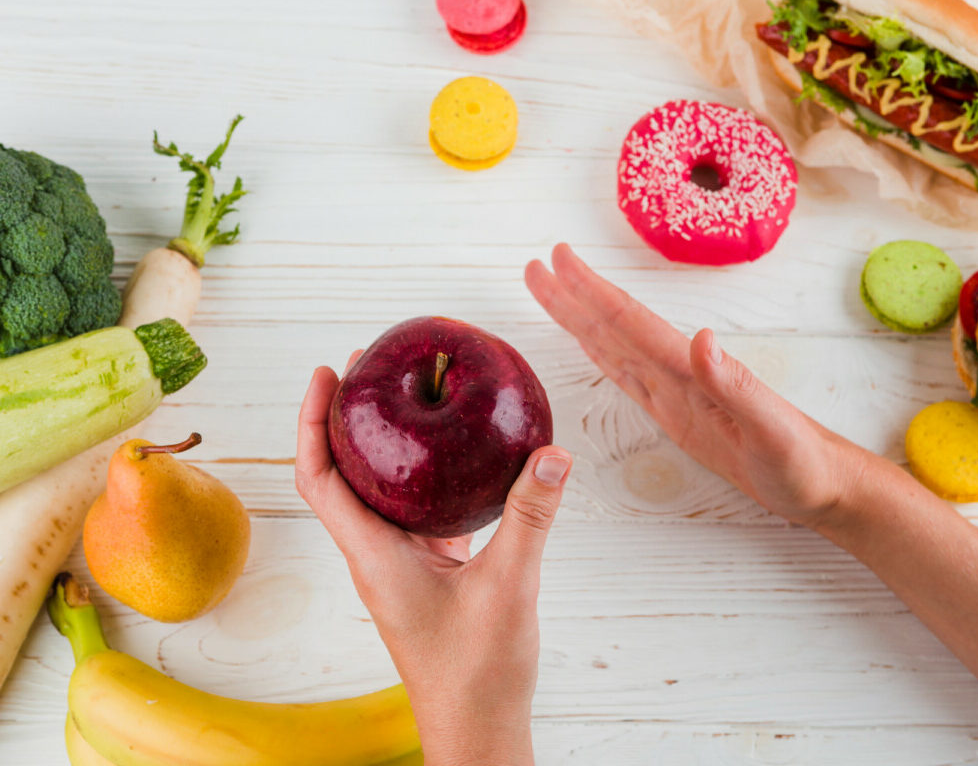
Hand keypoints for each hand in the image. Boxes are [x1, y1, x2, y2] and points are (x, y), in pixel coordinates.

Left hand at [295, 357, 571, 765]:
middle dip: (349, 415)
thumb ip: (529, 519)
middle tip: (369, 364)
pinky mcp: (429, 569)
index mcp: (374, 554)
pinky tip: (460, 454)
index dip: (313, 421)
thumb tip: (551, 454)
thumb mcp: (508, 587)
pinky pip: (420, 508)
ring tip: (410, 395)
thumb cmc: (477, 674)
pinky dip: (430, 474)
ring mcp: (402, 561)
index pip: (320, 478)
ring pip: (383, 488)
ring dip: (387, 441)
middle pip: (343, 471)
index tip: (327, 374)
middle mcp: (377, 552)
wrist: (477, 726)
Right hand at [525, 243, 864, 526]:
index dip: (592, 292)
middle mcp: (678, 372)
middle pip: (613, 325)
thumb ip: (736, 384)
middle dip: (573, 296)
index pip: (631, 322)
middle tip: (537, 266)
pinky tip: (588, 341)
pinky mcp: (676, 411)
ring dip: (580, 318)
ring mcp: (675, 390)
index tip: (558, 259)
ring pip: (614, 345)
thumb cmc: (803, 462)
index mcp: (692, 370)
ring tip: (549, 292)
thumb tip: (699, 336)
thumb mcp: (774, 431)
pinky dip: (601, 354)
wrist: (823, 483)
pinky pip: (627, 376)